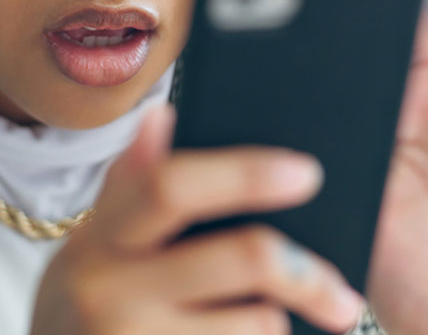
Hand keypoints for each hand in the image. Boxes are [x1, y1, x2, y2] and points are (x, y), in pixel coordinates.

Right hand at [29, 106, 365, 334]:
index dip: (244, 173)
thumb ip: (131, 185)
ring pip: (256, 325)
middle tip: (343, 292)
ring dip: (276, 327)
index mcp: (100, 238)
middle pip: (241, 256)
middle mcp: (108, 291)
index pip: (171, 185)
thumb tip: (163, 115)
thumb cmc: (84, 307)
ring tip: (267, 332)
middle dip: (305, 272)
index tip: (306, 172)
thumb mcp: (93, 245)